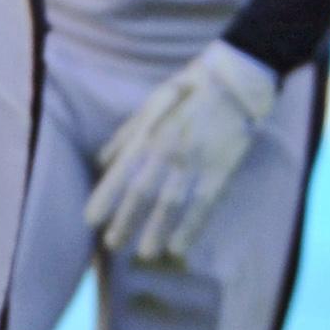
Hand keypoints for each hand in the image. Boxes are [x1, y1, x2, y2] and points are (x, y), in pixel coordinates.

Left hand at [88, 40, 279, 262]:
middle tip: (112, 244)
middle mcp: (168, 149)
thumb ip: (126, 133)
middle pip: (141, 193)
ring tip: (145, 253)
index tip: (90, 220)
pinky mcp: (222, 168)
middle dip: (125, 221)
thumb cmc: (192, 87)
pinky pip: (204, 204)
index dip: (104, 198)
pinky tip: (179, 246)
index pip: (121, 172)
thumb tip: (101, 160)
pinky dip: (191, 228)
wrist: (239, 77)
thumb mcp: (153, 102)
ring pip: (170, 204)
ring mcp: (196, 160)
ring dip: (155, 231)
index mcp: (150, 131)